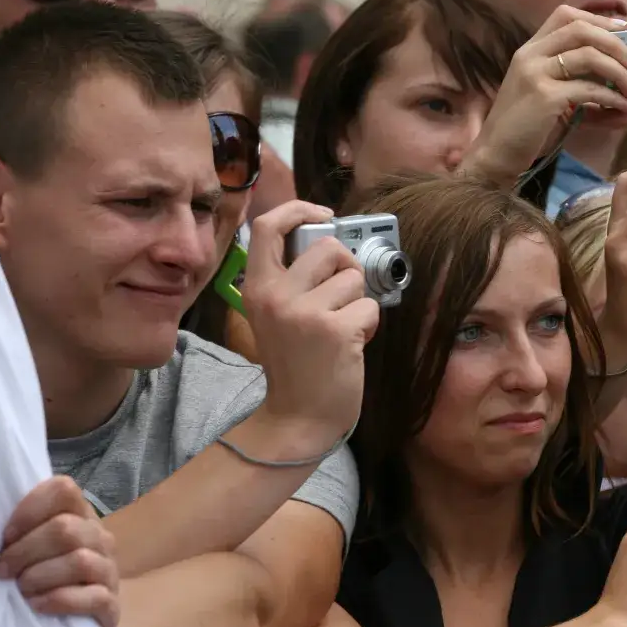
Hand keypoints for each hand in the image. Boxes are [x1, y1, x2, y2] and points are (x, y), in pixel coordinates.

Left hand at [0, 476, 118, 626]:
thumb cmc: (41, 583)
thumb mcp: (30, 552)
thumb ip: (18, 535)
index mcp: (79, 517)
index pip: (64, 490)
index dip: (30, 509)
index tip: (6, 536)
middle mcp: (99, 538)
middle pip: (66, 529)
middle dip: (25, 551)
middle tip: (2, 571)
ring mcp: (108, 571)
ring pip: (80, 561)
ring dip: (40, 576)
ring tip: (20, 590)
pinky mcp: (111, 605)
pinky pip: (94, 597)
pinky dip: (60, 600)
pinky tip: (37, 606)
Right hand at [241, 201, 380, 441]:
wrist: (298, 418)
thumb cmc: (296, 363)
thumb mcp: (277, 315)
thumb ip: (293, 280)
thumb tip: (331, 242)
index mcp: (257, 288)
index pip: (267, 226)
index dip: (298, 209)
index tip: (323, 214)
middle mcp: (277, 296)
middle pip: (327, 247)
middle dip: (346, 267)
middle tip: (343, 295)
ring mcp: (305, 313)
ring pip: (354, 277)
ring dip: (358, 301)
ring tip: (343, 327)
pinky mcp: (336, 331)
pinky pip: (369, 307)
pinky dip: (369, 325)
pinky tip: (351, 345)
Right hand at [463, 5, 626, 185]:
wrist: (495, 155)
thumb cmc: (525, 130)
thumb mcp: (556, 103)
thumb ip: (588, 95)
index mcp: (530, 50)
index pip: (565, 15)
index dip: (598, 19)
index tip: (623, 30)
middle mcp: (531, 55)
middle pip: (581, 29)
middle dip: (615, 44)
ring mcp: (535, 73)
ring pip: (589, 56)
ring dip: (619, 71)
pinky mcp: (544, 96)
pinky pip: (589, 90)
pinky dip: (612, 98)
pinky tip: (623, 108)